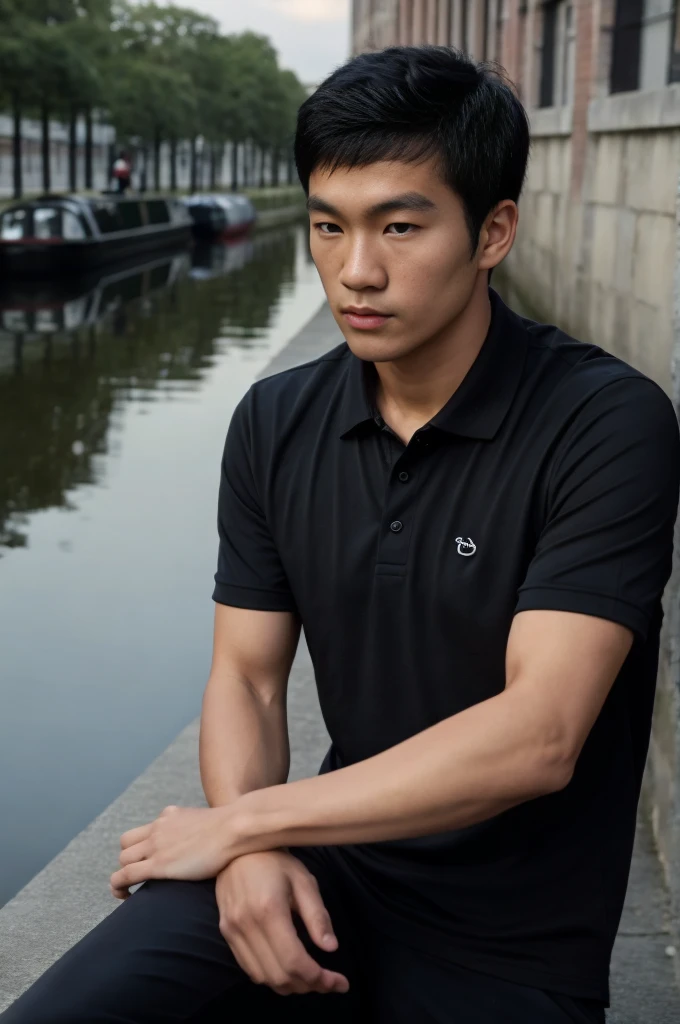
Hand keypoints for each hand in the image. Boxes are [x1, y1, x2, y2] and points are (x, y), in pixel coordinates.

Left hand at [110, 804, 233, 898]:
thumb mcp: (208, 821)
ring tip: (127, 890)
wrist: (234, 828)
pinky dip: (118, 886)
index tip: (148, 860)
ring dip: (122, 874)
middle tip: (138, 875)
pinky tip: (123, 897)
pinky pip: (125, 875)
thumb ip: (199, 830)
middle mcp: (158, 827)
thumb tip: (208, 842)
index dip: (140, 847)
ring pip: (123, 859)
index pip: (145, 830)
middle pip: (126, 843)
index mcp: (170, 816)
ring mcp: (156, 845)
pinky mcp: (158, 864)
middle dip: (128, 859)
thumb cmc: (232, 828)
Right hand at [216, 850, 348, 995]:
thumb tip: (331, 948)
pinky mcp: (226, 932)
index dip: (319, 978)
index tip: (340, 982)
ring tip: (312, 978)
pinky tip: (288, 969)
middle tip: (330, 981)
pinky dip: (272, 976)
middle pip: (279, 975)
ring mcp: (232, 930)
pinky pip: (250, 968)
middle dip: (309, 985)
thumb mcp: (303, 880)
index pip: (293, 961)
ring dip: (291, 985)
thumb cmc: (275, 860)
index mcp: (268, 909)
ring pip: (264, 977)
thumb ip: (317, 915)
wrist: (236, 848)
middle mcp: (246, 924)